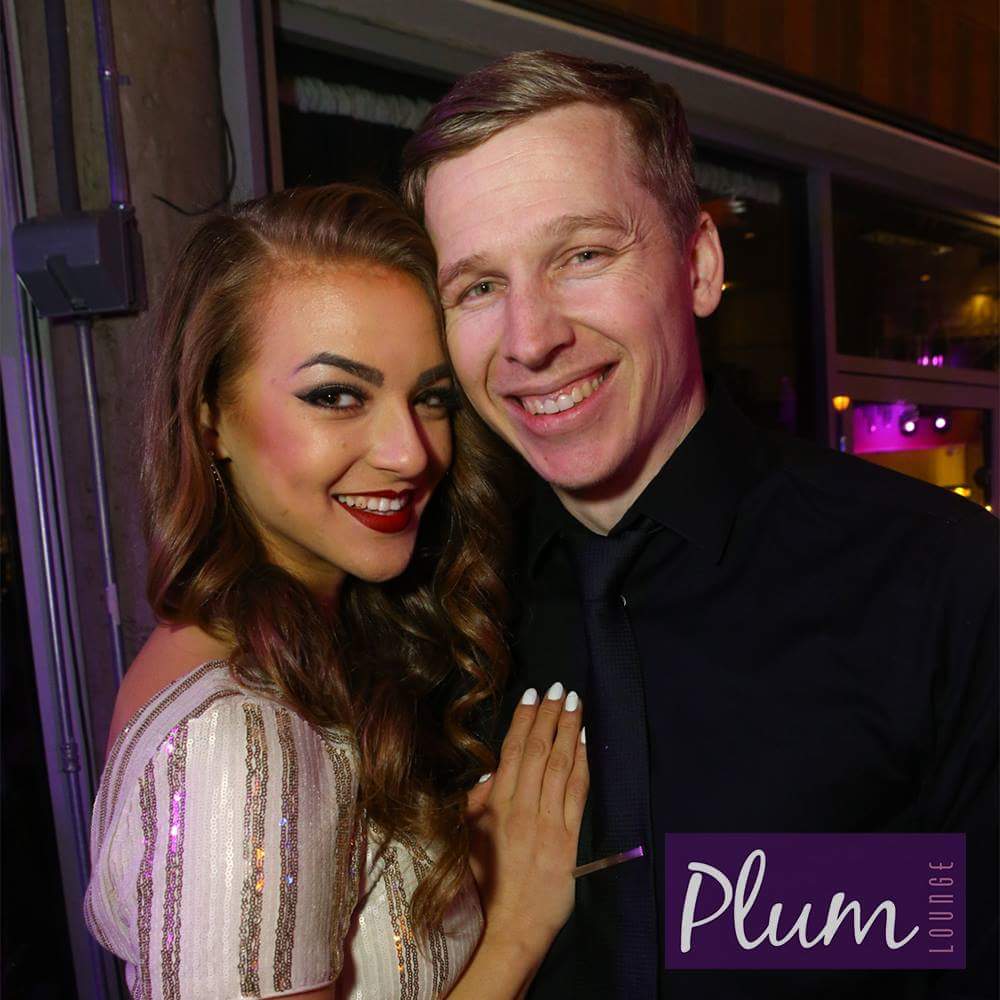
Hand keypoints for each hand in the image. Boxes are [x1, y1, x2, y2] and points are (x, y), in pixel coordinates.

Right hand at [465, 682, 587, 955]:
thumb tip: (492, 772)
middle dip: (550, 716)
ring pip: (560, 765)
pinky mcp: (568, 838)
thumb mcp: (467, 839)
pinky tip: (585, 742)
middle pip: (539, 751)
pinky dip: (582, 764)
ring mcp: (548, 822)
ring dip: (569, 730)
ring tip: (574, 703)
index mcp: (496, 806)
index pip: (513, 752)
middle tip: (560, 687)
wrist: (510, 926)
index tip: (532, 694)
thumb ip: (478, 803)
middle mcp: (523, 808)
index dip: (524, 720)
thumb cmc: (484, 884)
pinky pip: (577, 792)